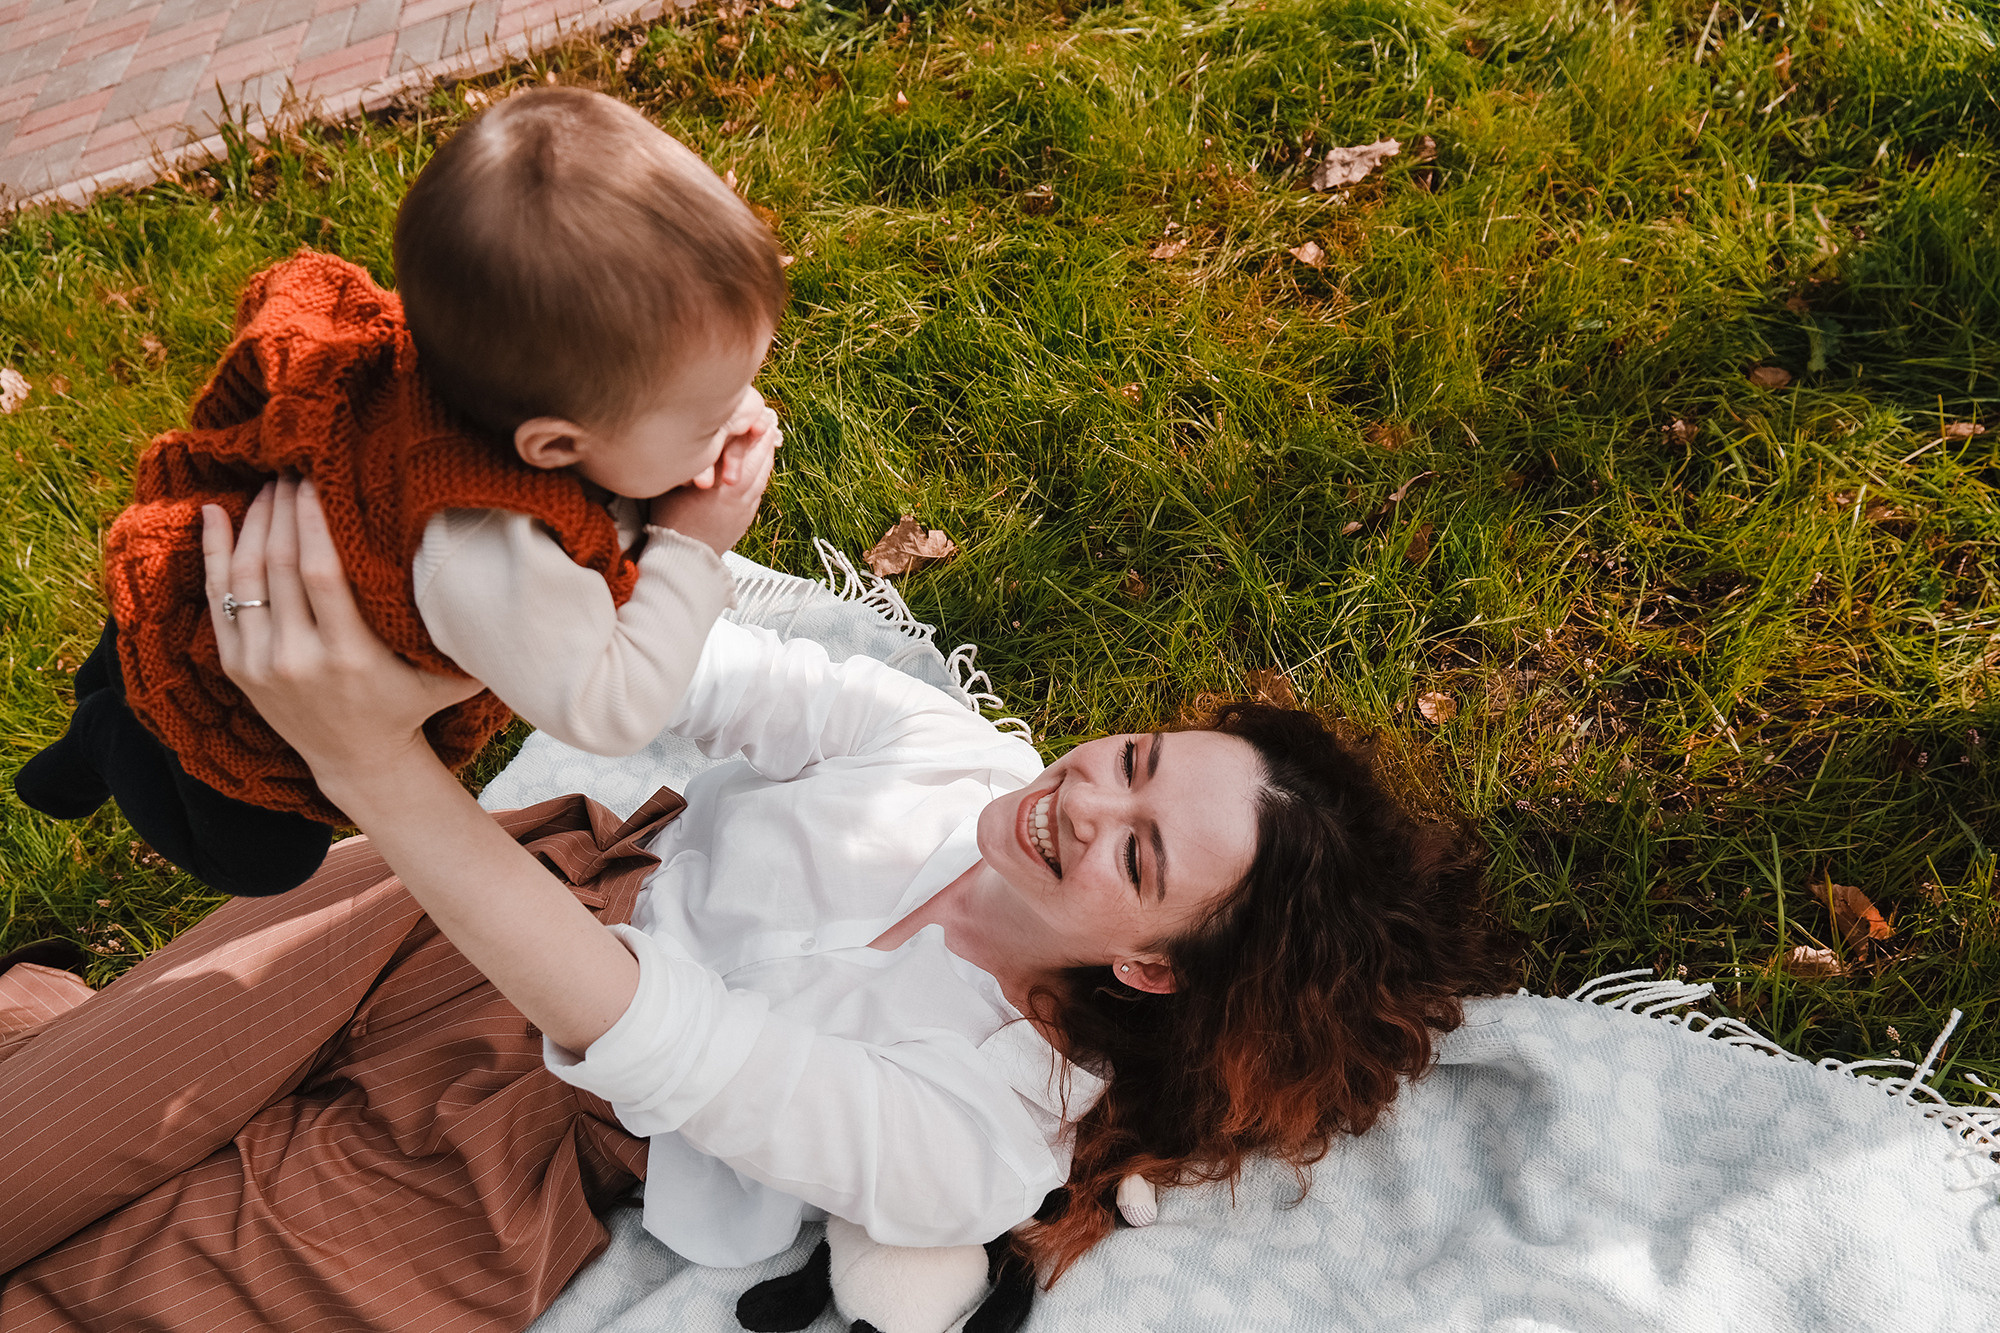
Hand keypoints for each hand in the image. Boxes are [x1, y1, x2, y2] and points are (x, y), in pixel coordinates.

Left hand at [203, 477, 484, 787]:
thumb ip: (465, 634)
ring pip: (247, 575)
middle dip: (286, 508)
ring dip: (255, 522)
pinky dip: (214, 552)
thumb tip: (501, 575)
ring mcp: (261, 664)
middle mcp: (298, 660)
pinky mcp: (237, 666)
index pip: (320, 573)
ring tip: (271, 486)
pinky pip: (218, 598)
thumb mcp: (449, 678)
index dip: (315, 521)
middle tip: (296, 467)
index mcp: (350, 657)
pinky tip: (215, 513)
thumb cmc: (410, 707)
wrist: (358, 762)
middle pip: (280, 565)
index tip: (321, 479)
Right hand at [648, 402, 779, 554]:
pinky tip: (763, 466)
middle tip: (766, 422)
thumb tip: (699, 440)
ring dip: (766, 455)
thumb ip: (691, 462)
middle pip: (757, 459)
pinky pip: (761, 489)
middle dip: (762, 439)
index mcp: (718, 481)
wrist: (683, 555)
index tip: (751, 416)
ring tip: (768, 440)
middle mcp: (736, 492)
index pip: (738, 448)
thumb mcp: (674, 483)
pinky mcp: (746, 517)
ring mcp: (744, 506)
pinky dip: (764, 474)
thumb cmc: (671, 518)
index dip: (746, 430)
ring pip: (762, 474)